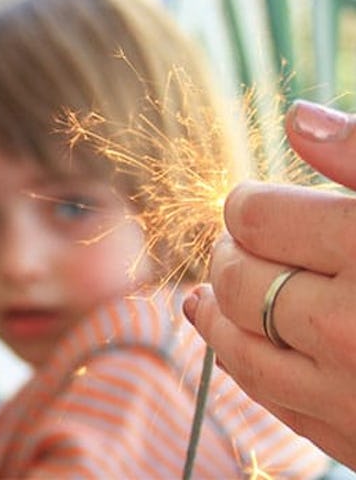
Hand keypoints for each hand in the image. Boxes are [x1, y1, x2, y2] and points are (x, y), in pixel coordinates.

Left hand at [184, 100, 355, 466]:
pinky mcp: (355, 439)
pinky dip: (236, 358)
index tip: (258, 202)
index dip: (249, 202)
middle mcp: (352, 329)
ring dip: (218, 306)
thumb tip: (297, 119)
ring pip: (237, 343)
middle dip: (232, 250)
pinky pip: (266, 396)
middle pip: (238, 276)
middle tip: (245, 239)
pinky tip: (222, 333)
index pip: (255, 215)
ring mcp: (349, 394)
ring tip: (216, 284)